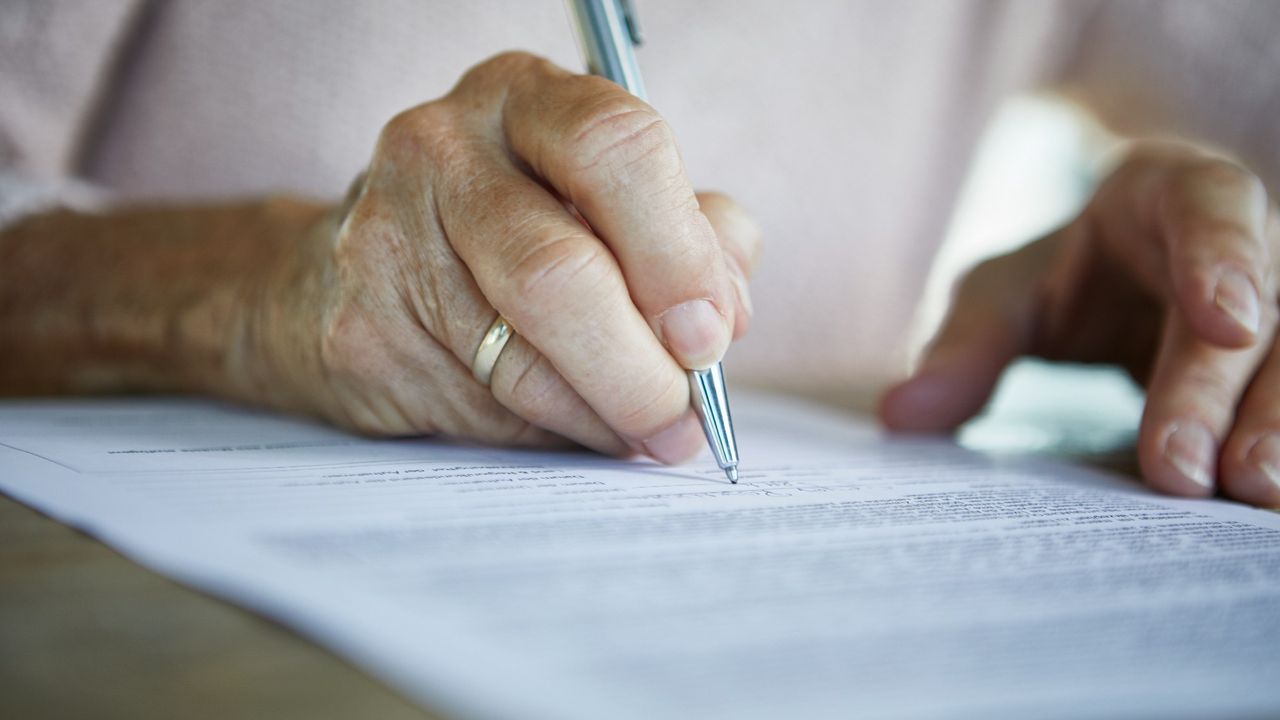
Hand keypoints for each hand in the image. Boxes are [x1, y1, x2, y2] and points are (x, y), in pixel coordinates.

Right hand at [251, 52, 759, 460]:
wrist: (359, 277)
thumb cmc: (519, 235)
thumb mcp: (612, 207)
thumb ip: (689, 240)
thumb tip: (723, 316)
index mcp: (526, 99)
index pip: (617, 148)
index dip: (677, 255)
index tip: (711, 334)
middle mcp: (443, 148)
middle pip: (559, 270)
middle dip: (641, 367)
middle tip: (684, 416)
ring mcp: (384, 235)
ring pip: (521, 359)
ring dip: (605, 415)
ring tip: (647, 433)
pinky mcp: (359, 330)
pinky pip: (480, 407)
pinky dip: (548, 433)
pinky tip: (574, 426)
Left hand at [879, 141, 1278, 506]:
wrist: (1116, 278)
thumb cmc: (1062, 277)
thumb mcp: (1004, 294)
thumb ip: (966, 344)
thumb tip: (900, 414)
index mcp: (1171, 194)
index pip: (1212, 204)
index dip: (1224, 258)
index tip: (1227, 321)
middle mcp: (1250, 244)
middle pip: (1260, 311)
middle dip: (1220, 394)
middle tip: (1183, 473)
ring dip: (1276, 428)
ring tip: (1250, 497)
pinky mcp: (1277, 367)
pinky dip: (1274, 442)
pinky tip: (1260, 505)